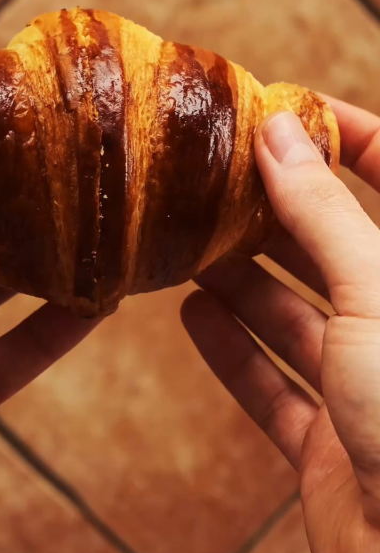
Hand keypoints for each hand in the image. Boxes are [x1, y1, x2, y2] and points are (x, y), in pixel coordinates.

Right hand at [182, 99, 379, 552]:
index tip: (282, 108)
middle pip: (335, 246)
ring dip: (246, 280)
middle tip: (216, 175)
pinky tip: (194, 317)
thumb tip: (280, 131)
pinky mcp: (334, 444)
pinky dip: (235, 351)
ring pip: (299, 315)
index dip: (347, 136)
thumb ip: (323, 213)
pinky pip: (276, 387)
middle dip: (277, 210)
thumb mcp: (373, 294)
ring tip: (190, 241)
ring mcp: (369, 389)